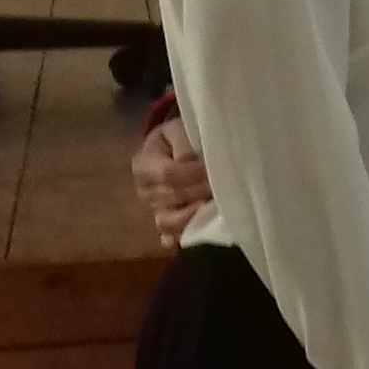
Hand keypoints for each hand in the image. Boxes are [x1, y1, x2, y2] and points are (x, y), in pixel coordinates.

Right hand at [131, 120, 212, 250]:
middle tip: (225, 186)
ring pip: (170, 222)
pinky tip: (198, 235)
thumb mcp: (179, 129)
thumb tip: (191, 161)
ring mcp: (155, 211)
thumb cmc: (180, 138)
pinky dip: (183, 239)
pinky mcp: (166, 227)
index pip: (168, 175)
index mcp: (143, 165)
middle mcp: (145, 192)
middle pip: (172, 198)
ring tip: (215, 207)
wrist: (176, 150)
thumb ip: (183, 142)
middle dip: (201, 192)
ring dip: (194, 216)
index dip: (194, 174)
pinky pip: (171, 239)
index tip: (216, 169)